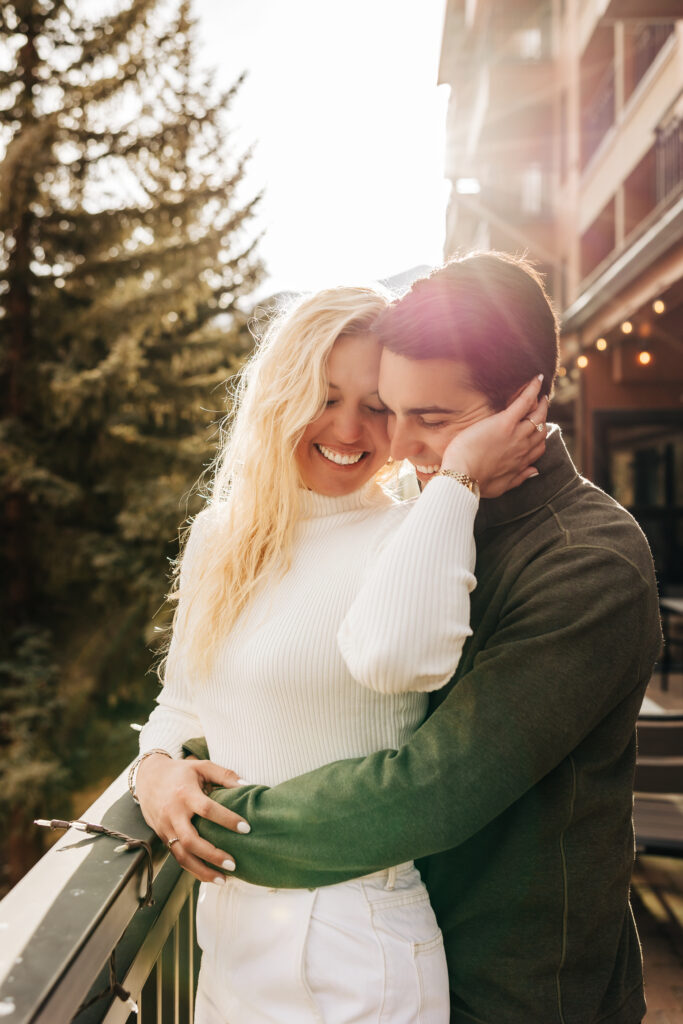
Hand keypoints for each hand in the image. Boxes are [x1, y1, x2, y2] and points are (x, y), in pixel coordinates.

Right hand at [135, 752, 248, 883]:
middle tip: (233, 864)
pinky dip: (193, 869)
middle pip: (191, 840)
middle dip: (212, 855)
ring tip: (223, 879)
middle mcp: (173, 813)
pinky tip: (209, 875)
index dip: (227, 819)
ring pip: (181, 855)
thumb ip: (225, 775)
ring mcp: (166, 828)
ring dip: (202, 871)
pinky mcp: (163, 837)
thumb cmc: (180, 772)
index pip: (207, 809)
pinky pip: (177, 857)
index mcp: (185, 793)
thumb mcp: (202, 766)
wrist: (148, 778)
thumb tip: (247, 785)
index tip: (246, 828)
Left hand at [442, 376, 547, 497]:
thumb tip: (534, 471)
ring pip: (537, 415)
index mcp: (520, 462)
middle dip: (542, 418)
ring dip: (540, 403)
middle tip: (541, 406)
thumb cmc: (476, 484)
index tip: (538, 430)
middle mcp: (522, 447)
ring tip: (541, 394)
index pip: (538, 447)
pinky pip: (524, 402)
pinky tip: (536, 379)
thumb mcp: (501, 486)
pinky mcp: (505, 423)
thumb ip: (519, 477)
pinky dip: (532, 389)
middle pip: (540, 429)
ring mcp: (516, 434)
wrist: (462, 479)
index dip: (540, 437)